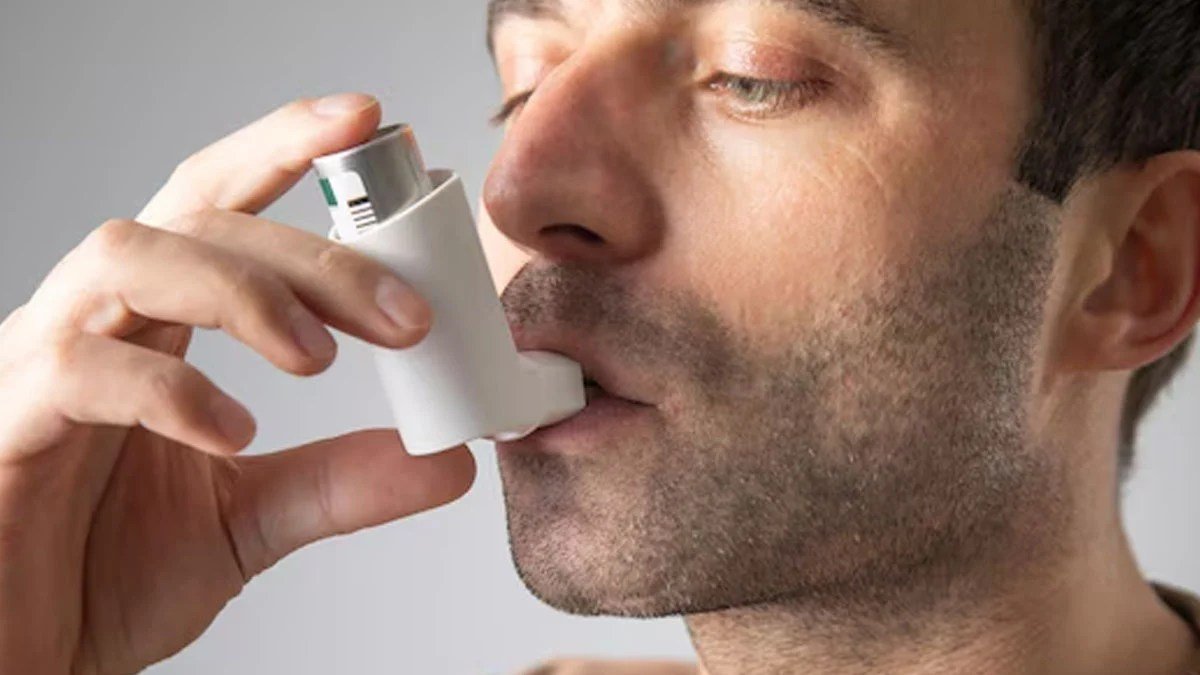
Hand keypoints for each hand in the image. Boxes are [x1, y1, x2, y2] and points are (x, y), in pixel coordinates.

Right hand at [0, 93, 475, 674]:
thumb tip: (450, 459)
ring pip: (129, 257)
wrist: (18, 654)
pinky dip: (168, 391)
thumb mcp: (248, 521)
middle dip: (311, 252)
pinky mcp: (7, 424)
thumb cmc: (97, 572)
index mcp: (154, 324)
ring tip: (319, 360)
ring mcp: (41, 364)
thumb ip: (340, 482)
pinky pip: (77, 371)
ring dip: (241, 290)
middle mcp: (97, 322)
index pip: (219, 203)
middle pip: (197, 219)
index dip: (284, 146)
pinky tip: (232, 433)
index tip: (369, 122)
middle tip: (405, 315)